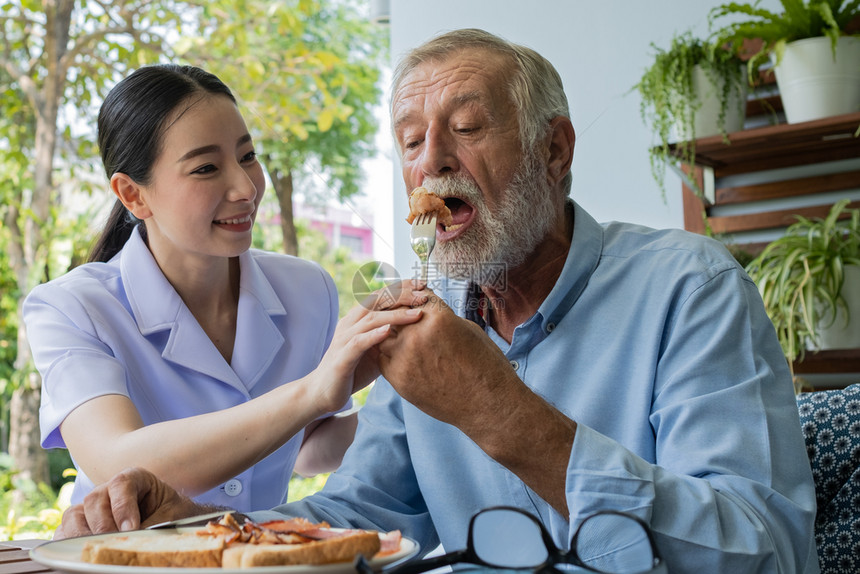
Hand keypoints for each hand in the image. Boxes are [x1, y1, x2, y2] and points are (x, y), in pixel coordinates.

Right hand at [56, 467, 205, 538]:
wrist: (170, 522)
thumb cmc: (171, 514)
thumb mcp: (169, 516)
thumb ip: (151, 525)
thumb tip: (132, 539)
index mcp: (134, 478)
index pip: (121, 483)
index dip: (123, 506)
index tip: (131, 529)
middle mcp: (108, 489)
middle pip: (94, 499)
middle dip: (103, 525)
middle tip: (114, 541)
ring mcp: (91, 507)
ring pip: (74, 514)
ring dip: (83, 534)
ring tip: (98, 549)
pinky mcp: (80, 524)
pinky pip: (63, 530)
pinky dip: (68, 542)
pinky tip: (81, 551)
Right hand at [307, 281, 427, 414]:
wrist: (324, 393)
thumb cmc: (353, 371)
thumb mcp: (377, 350)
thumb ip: (391, 337)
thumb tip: (418, 328)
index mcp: (357, 319)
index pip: (380, 296)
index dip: (401, 288)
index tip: (423, 285)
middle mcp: (350, 324)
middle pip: (376, 301)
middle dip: (402, 295)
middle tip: (424, 293)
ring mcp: (344, 339)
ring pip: (371, 319)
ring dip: (396, 315)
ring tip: (417, 313)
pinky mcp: (342, 358)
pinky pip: (358, 343)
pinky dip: (374, 335)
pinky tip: (389, 331)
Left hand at [375, 289, 520, 428]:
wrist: (487, 403)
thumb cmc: (485, 365)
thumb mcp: (467, 329)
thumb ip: (439, 317)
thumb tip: (425, 311)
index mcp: (437, 317)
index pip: (415, 297)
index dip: (416, 298)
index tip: (417, 303)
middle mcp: (417, 334)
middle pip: (396, 314)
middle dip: (401, 315)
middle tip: (404, 318)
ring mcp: (405, 358)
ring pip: (384, 337)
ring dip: (392, 336)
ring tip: (404, 340)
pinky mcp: (399, 379)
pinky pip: (383, 359)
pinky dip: (390, 356)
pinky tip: (403, 357)